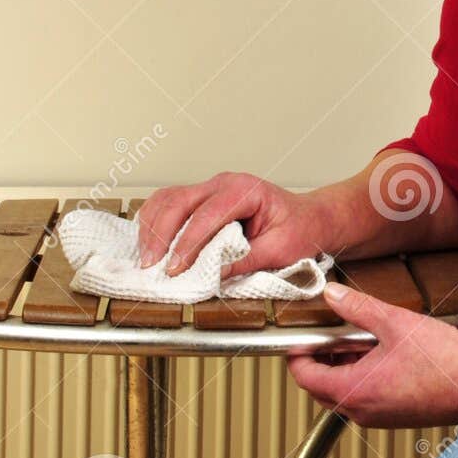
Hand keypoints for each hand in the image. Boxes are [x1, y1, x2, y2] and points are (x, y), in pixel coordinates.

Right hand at [135, 171, 331, 276]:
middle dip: (161, 234)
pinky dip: (155, 221)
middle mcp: (225, 184)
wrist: (311, 218)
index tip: (175, 269)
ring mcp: (211, 188)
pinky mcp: (203, 198)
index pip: (207, 215)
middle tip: (151, 266)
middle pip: (180, 201)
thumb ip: (247, 260)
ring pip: (168, 198)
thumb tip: (213, 274)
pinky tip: (150, 243)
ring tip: (146, 258)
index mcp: (246, 191)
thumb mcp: (281, 251)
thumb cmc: (301, 229)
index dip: (188, 243)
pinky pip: (170, 202)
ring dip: (152, 227)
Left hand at [286, 282, 457, 428]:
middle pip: (320, 388)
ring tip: (360, 339)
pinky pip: (364, 398)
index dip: (297, 353)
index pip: (304, 377)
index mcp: (354, 390)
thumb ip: (359, 308)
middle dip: (319, 360)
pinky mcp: (394, 417)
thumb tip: (333, 295)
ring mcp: (378, 417)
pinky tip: (383, 354)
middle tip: (329, 333)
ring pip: (343, 394)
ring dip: (342, 368)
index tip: (300, 335)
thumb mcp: (396, 323)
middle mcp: (361, 411)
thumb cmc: (445, 362)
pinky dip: (361, 378)